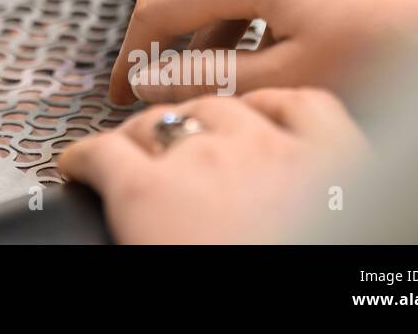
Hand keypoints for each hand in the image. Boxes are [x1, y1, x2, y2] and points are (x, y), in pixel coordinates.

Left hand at [58, 88, 367, 242]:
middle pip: (221, 109)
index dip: (269, 109)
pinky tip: (76, 166)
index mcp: (333, 167)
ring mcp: (202, 161)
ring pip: (162, 121)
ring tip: (132, 152)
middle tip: (186, 148)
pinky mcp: (143, 188)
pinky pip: (103, 153)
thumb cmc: (300, 267)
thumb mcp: (341, 230)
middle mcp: (265, 150)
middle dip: (200, 122)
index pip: (302, 105)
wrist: (264, 328)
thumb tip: (308, 205)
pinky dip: (85, 156)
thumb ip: (322, 202)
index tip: (256, 118)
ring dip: (147, 133)